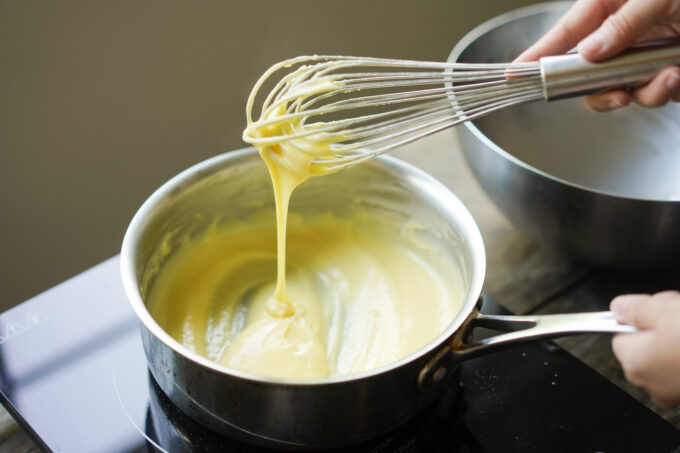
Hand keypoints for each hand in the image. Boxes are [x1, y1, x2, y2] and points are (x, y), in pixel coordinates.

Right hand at [514, 0, 679, 110]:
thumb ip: (622, 24)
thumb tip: (589, 52)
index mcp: (609, 5)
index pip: (563, 35)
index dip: (536, 57)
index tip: (512, 76)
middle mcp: (621, 33)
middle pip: (585, 73)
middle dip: (597, 90)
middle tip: (612, 94)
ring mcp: (643, 53)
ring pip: (619, 89)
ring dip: (640, 92)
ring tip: (665, 78)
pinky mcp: (665, 69)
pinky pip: (652, 92)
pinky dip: (663, 91)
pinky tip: (675, 76)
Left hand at [611, 291, 679, 406]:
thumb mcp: (666, 310)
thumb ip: (635, 308)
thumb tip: (619, 307)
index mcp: (635, 362)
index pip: (620, 334)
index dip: (639, 316)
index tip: (657, 306)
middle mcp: (652, 383)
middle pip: (646, 344)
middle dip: (662, 323)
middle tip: (679, 308)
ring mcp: (676, 391)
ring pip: (670, 354)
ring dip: (679, 335)